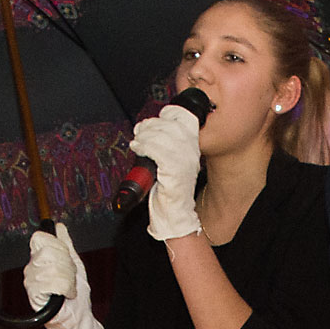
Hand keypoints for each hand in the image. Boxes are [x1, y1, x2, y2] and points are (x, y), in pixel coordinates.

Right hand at [23, 223, 104, 328]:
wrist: (77, 319)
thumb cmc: (76, 295)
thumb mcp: (74, 264)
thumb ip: (65, 244)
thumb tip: (58, 227)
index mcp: (39, 260)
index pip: (40, 239)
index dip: (57, 246)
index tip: (66, 259)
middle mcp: (31, 271)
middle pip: (47, 252)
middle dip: (65, 263)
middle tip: (70, 277)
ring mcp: (31, 284)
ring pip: (51, 267)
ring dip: (67, 277)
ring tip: (69, 287)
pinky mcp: (35, 297)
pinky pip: (51, 282)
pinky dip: (65, 288)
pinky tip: (66, 294)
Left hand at [130, 104, 202, 240]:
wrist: (174, 214)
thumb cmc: (168, 190)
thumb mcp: (169, 161)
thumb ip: (164, 144)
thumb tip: (147, 129)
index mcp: (192, 147)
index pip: (185, 119)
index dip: (168, 114)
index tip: (153, 121)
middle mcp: (191, 152)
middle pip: (171, 125)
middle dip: (151, 125)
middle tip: (140, 132)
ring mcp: (185, 161)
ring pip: (163, 137)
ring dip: (145, 136)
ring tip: (137, 142)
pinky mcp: (175, 171)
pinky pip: (157, 150)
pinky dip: (144, 146)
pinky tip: (138, 148)